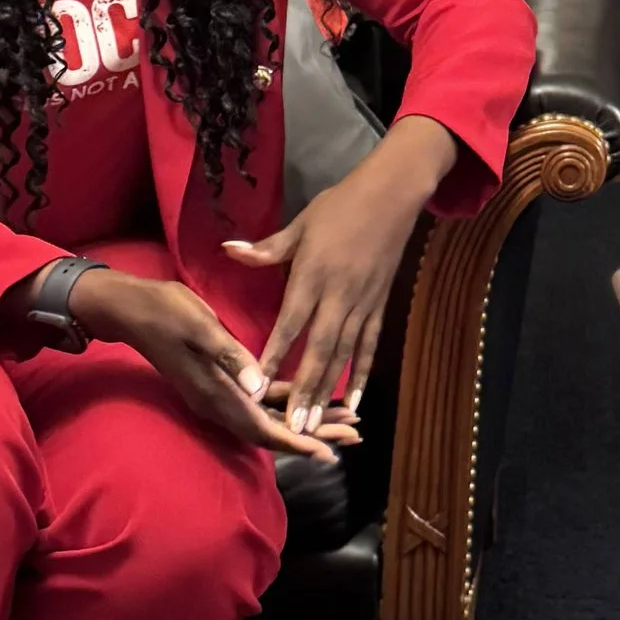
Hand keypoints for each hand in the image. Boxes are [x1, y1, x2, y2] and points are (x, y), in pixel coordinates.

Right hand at [64, 267, 322, 460]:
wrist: (131, 309)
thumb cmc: (166, 312)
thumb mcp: (200, 328)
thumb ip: (230, 357)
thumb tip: (260, 389)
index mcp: (216, 394)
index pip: (263, 429)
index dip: (297, 442)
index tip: (329, 451)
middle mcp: (219, 403)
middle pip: (272, 430)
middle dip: (314, 434)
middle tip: (354, 435)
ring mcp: (219, 395)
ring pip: (269, 417)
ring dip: (305, 419)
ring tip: (344, 419)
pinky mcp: (220, 383)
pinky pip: (259, 401)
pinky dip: (286, 401)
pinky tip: (309, 395)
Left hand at [222, 118, 455, 437]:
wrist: (392, 195)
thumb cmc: (339, 206)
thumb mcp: (300, 224)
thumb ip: (266, 248)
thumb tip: (227, 249)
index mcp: (313, 274)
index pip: (290, 322)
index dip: (275, 354)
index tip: (259, 384)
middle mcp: (339, 295)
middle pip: (320, 349)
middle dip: (306, 388)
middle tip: (294, 424)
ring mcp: (362, 303)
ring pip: (345, 354)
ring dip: (330, 389)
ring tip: (316, 421)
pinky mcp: (379, 306)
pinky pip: (370, 346)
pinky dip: (363, 374)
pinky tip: (355, 402)